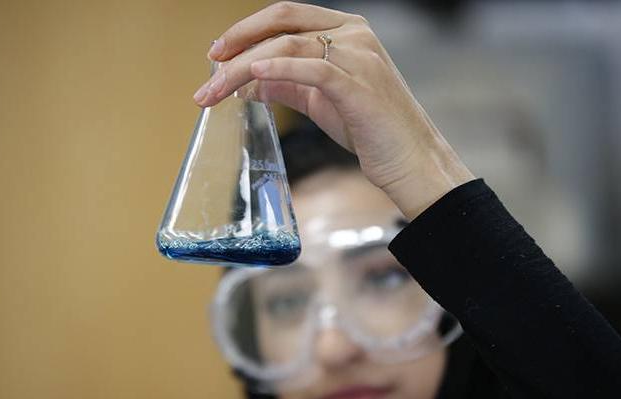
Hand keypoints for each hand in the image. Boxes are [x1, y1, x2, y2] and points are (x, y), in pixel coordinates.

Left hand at [193, 2, 474, 218]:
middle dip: (237, 42)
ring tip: (215, 91)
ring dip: (243, 68)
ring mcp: (359, 57)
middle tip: (208, 69)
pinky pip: (313, 68)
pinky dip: (279, 68)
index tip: (217, 53)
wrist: (411, 160)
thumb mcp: (321, 101)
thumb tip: (246, 83)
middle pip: (282, 23)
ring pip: (289, 46)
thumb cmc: (370, 130)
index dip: (247, 29)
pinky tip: (253, 77)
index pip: (287, 15)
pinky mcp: (359, 86)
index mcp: (347, 31)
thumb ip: (287, 85)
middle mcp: (354, 35)